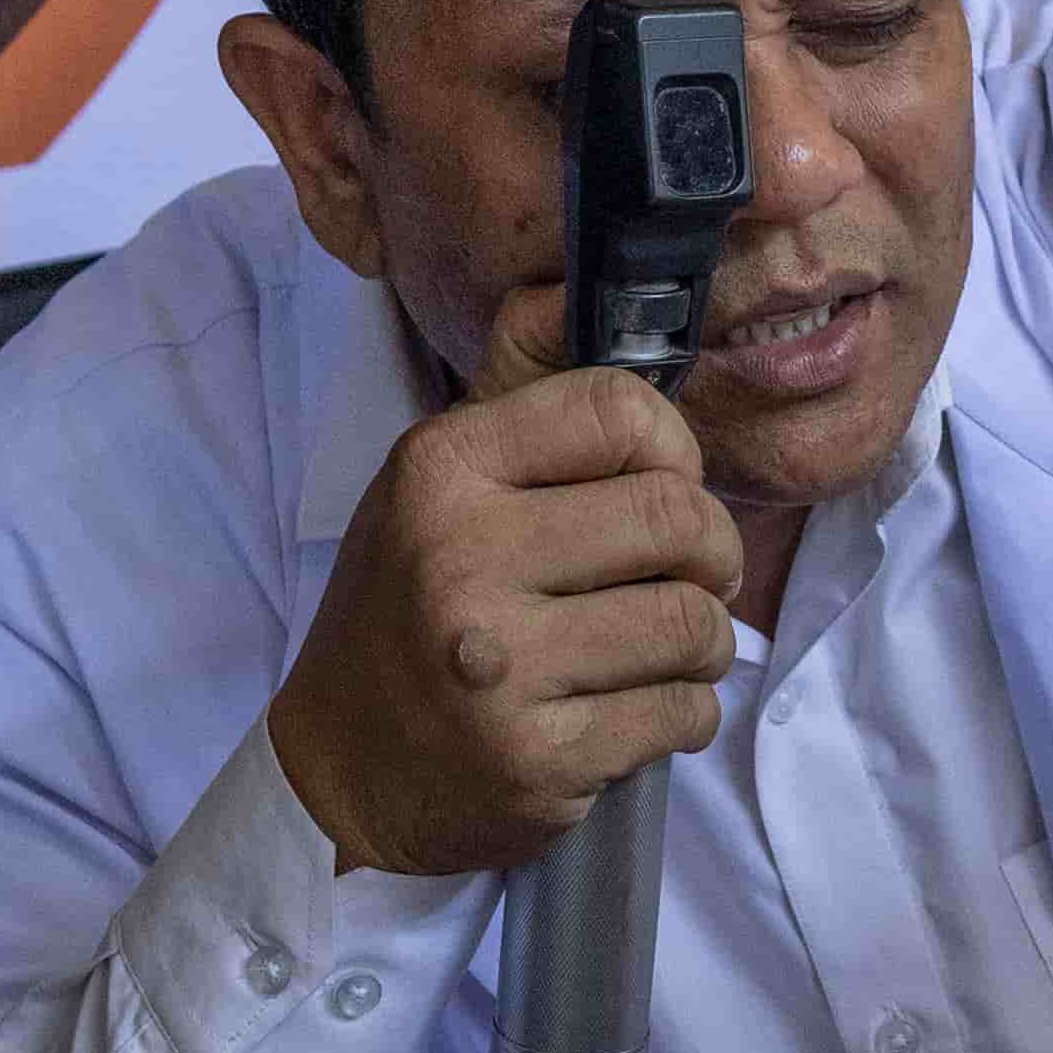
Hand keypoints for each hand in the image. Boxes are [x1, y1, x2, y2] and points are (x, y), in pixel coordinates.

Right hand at [256, 369, 735, 879]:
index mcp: (442, 470)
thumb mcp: (434, 486)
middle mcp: (461, 559)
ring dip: (703, 642)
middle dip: (711, 553)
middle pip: (678, 517)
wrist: (340, 768)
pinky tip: (634, 711)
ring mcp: (498, 668)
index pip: (621, 411)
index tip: (661, 488)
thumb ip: (515, 391)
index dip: (673, 449)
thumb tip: (573, 283)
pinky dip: (682, 712)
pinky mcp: (535, 761)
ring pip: (695, 624)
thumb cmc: (409, 610)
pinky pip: (682, 713)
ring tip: (661, 650)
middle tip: (689, 578)